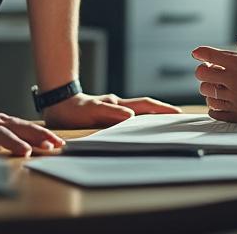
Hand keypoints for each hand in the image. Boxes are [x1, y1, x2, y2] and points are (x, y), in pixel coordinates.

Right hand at [0, 109, 63, 155]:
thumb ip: (12, 138)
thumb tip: (38, 147)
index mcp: (0, 122)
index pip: (26, 127)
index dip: (43, 134)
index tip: (59, 143)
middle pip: (15, 128)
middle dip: (34, 136)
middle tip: (49, 146)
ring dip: (11, 142)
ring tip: (24, 151)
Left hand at [42, 92, 180, 128]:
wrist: (58, 105)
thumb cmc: (73, 110)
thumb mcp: (90, 112)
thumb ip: (109, 112)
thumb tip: (130, 116)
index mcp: (119, 105)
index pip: (146, 105)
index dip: (163, 109)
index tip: (178, 114)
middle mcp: (119, 107)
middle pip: (147, 108)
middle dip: (163, 112)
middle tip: (179, 120)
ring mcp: (115, 111)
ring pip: (139, 113)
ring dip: (152, 117)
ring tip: (165, 126)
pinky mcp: (108, 117)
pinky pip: (129, 119)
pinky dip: (140, 122)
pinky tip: (141, 130)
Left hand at [192, 31, 236, 123]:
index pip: (209, 56)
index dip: (200, 52)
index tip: (197, 53)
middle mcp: (234, 82)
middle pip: (202, 75)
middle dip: (203, 71)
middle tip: (210, 71)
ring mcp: (236, 100)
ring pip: (207, 94)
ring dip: (209, 88)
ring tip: (217, 87)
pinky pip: (215, 112)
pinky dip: (214, 107)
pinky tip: (220, 102)